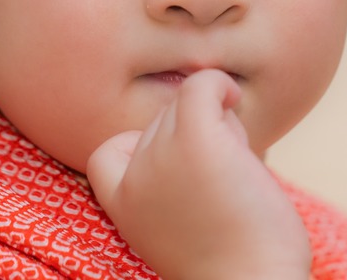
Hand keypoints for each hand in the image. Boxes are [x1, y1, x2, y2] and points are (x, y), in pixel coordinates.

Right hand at [87, 70, 311, 279]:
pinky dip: (218, 85)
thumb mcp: (183, 224)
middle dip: (195, 137)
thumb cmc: (240, 261)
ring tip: (237, 163)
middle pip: (159, 123)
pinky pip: (200, 85)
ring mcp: (160, 156)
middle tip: (226, 178)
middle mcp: (134, 178)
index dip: (141, 147)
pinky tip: (233, 97)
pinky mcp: (195, 140)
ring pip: (184, 104)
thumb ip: (172, 182)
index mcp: (123, 206)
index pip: (106, 155)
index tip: (176, 161)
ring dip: (217, 121)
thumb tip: (201, 117)